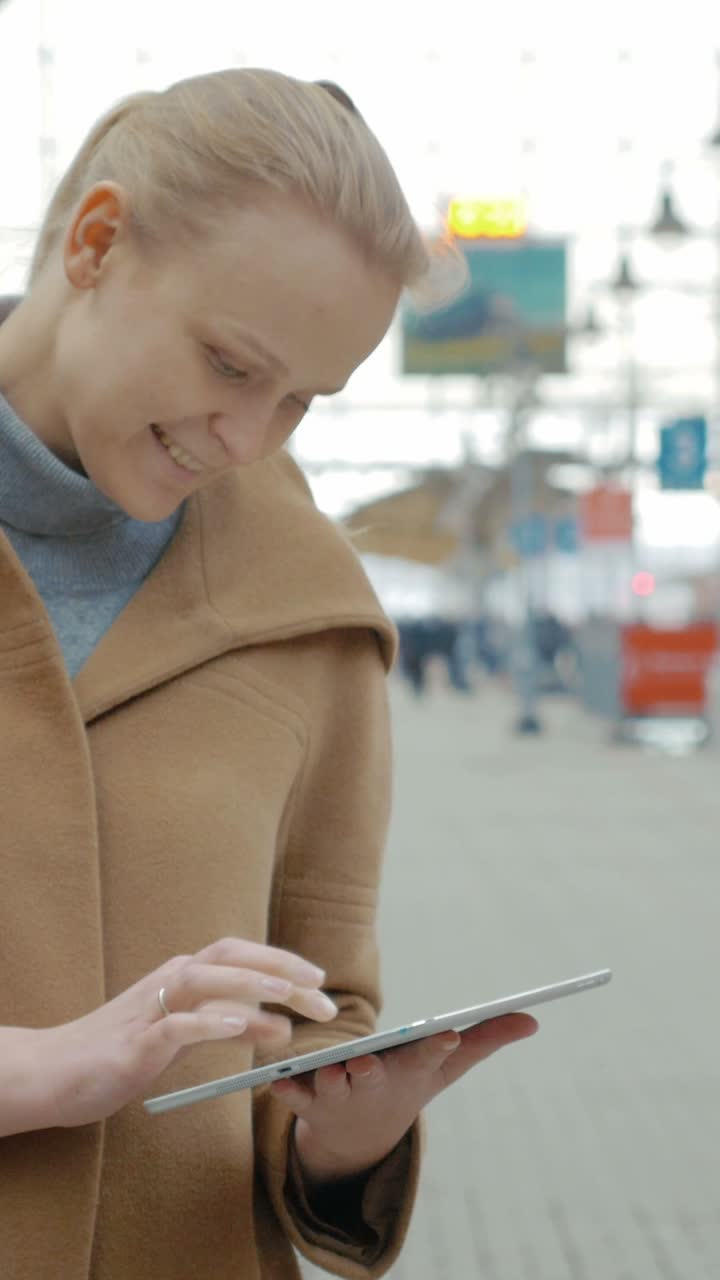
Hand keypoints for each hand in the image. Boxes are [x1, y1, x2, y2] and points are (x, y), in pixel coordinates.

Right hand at [28, 937, 336, 1131]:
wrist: (54, 1072)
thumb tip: (281, 1024)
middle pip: (232, 958)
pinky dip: (209, 1021)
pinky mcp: (135, 1043)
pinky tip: (239, 1025)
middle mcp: (170, 981)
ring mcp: (151, 1009)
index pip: (242, 958)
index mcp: (183, 976)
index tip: (320, 985)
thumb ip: (230, 1026)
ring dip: (251, 986)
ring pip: (206, 979)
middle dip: (281, 970)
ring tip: (291, 1000)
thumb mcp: (185, 1036)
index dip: (284, 965)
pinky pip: (176, 1025)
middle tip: (323, 995)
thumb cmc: (122, 1052)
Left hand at [272, 1013, 537, 1188]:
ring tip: (328, 1068)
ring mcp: (338, 1095)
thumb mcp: (446, 1065)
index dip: (437, 1045)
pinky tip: (276, 1083)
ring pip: (331, 1085)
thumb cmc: (408, 1083)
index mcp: (410, 1071)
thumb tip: (533, 1018)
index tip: (447, 1032)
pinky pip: (292, 1096)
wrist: (358, 1138)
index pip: (427, 1056)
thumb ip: (485, 1039)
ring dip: (328, 1078)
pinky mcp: (305, 1099)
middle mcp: (374, 1085)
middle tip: (369, 1060)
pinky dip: (285, 1091)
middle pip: (373, 1076)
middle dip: (372, 1070)